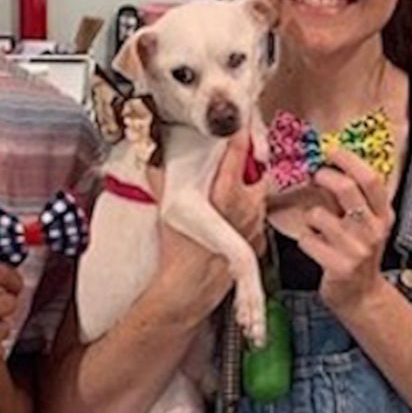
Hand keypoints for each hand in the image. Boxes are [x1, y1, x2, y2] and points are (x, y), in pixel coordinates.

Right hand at [154, 133, 268, 318]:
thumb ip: (160, 177)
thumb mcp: (165, 209)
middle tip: (232, 157)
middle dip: (245, 162)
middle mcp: (247, 206)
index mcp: (226, 193)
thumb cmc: (178, 252)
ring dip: (246, 186)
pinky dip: (247, 211)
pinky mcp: (259, 238)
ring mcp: (256, 223)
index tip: (237, 123)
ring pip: (258, 193)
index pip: (239, 151)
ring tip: (226, 188)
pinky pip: (257, 215)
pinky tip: (231, 215)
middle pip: (256, 169)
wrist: (189, 289)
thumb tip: (152, 156)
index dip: (240, 133)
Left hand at [299, 148, 393, 312]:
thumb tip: (331, 164)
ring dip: (310, 217)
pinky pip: (308, 240)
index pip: (370, 179)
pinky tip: (314, 246)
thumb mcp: (369, 225)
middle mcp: (374, 230)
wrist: (362, 295)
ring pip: (319, 215)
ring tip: (316, 225)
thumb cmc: (359, 253)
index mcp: (384, 216)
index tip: (332, 151)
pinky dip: (305, 239)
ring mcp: (357, 249)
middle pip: (346, 189)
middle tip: (316, 176)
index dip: (349, 160)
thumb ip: (357, 200)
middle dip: (325, 177)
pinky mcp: (339, 266)